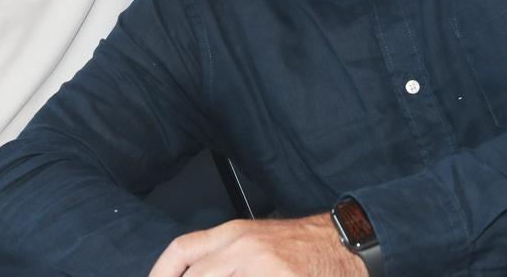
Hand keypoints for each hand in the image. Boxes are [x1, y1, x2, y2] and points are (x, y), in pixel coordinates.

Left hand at [148, 214, 365, 276]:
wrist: (344, 245)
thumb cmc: (300, 247)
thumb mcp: (255, 243)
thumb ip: (223, 258)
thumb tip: (193, 273)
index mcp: (234, 233)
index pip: (183, 249)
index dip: (161, 272)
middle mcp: (243, 246)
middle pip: (197, 276)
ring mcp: (263, 266)